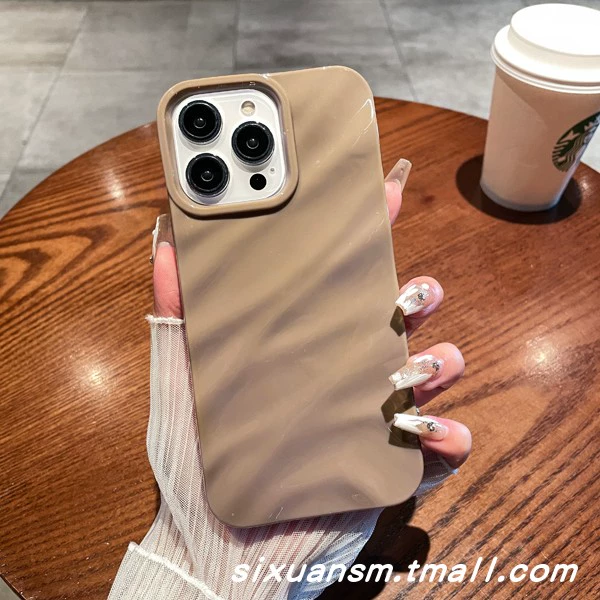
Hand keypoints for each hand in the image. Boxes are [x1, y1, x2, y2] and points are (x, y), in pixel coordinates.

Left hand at [153, 166, 470, 468]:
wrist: (217, 543)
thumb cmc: (201, 458)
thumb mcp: (184, 377)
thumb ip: (179, 315)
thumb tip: (166, 245)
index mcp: (309, 342)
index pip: (346, 279)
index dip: (370, 233)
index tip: (386, 191)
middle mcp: (348, 370)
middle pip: (405, 315)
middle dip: (422, 293)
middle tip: (408, 296)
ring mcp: (376, 416)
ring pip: (435, 370)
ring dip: (441, 360)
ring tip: (409, 374)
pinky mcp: (395, 465)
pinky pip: (444, 445)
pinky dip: (450, 435)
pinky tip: (423, 433)